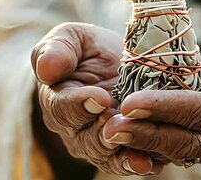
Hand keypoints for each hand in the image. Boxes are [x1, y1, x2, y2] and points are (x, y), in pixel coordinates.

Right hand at [32, 22, 163, 174]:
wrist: (119, 62)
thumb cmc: (90, 49)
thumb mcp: (73, 37)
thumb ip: (58, 48)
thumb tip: (47, 69)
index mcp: (57, 99)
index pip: (62, 107)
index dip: (80, 104)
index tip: (99, 97)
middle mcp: (73, 128)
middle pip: (85, 138)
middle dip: (103, 132)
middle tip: (120, 122)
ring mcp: (97, 143)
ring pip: (106, 155)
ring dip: (122, 153)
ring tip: (138, 152)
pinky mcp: (122, 149)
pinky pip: (127, 162)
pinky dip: (139, 164)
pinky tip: (153, 163)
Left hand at [101, 31, 200, 164]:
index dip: (167, 108)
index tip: (133, 101)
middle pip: (186, 139)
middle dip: (146, 133)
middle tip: (108, 126)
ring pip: (178, 149)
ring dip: (142, 142)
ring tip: (106, 131)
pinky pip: (178, 148)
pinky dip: (150, 142)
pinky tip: (124, 131)